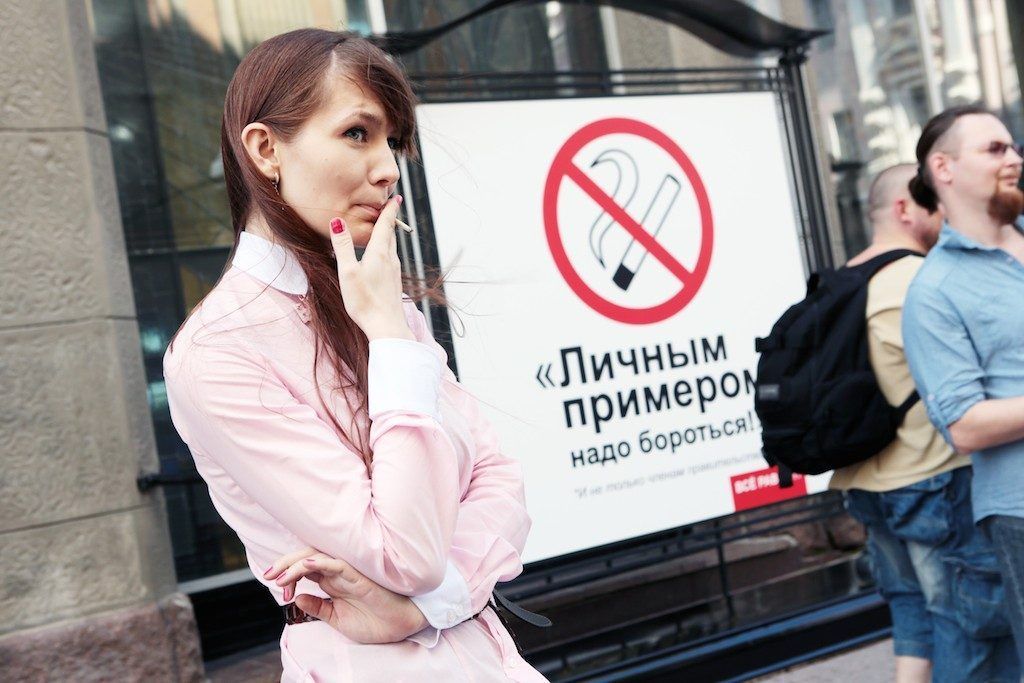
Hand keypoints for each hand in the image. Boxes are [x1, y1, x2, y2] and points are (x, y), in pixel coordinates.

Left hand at [265, 547, 427, 643]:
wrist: (401, 626)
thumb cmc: (375, 621)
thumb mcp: (338, 619)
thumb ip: (318, 608)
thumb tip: (297, 598)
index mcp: (333, 582)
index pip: (305, 570)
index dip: (288, 575)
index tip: (277, 589)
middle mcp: (338, 573)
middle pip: (307, 558)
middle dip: (284, 564)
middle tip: (267, 575)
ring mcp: (348, 572)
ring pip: (318, 557)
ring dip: (296, 564)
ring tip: (280, 577)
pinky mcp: (359, 576)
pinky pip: (336, 564)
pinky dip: (319, 563)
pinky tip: (304, 567)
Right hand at [330, 196, 414, 340]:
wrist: (386, 326)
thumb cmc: (364, 301)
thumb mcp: (348, 271)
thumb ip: (343, 246)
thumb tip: (337, 221)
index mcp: (379, 253)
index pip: (385, 225)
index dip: (389, 210)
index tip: (394, 198)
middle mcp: (390, 259)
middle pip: (391, 234)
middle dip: (389, 219)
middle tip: (389, 207)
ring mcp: (394, 271)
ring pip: (392, 247)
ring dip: (389, 234)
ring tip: (385, 227)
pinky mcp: (394, 282)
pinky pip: (391, 259)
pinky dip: (387, 249)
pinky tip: (383, 256)